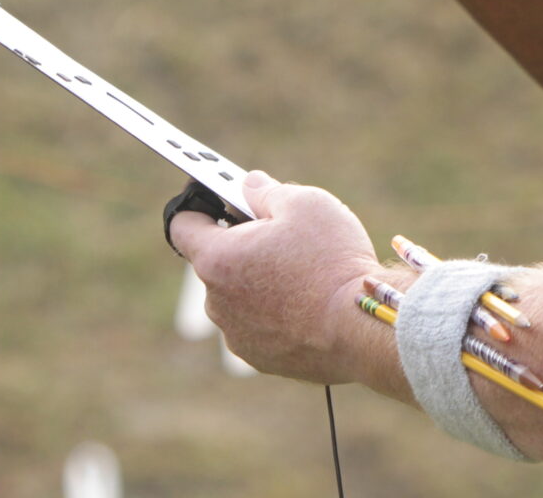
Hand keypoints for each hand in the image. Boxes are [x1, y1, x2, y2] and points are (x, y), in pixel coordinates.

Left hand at [169, 172, 381, 383]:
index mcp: (218, 259)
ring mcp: (236, 334)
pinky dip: (276, 312)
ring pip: (240, 295)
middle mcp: (216, 301)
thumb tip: (249, 185)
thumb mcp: (305, 203)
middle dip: (243, 246)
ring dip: (260, 281)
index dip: (199, 205)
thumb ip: (266, 190)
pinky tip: (309, 303)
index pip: (183, 225)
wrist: (360, 324)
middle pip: (218, 261)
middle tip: (283, 235)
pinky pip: (259, 325)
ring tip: (304, 273)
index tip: (217, 198)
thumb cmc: (331, 261)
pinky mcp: (260, 357)